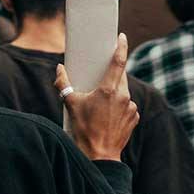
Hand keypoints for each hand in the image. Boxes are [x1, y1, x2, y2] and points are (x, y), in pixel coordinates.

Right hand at [56, 35, 139, 163]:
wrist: (99, 156)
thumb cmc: (83, 129)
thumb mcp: (71, 104)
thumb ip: (63, 84)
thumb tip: (59, 69)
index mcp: (108, 90)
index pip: (119, 61)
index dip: (121, 47)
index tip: (122, 37)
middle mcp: (123, 96)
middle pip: (120, 76)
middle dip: (112, 74)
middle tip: (102, 75)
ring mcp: (131, 108)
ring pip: (124, 92)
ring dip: (115, 93)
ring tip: (101, 105)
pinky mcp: (134, 118)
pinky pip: (128, 106)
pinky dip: (120, 107)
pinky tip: (109, 116)